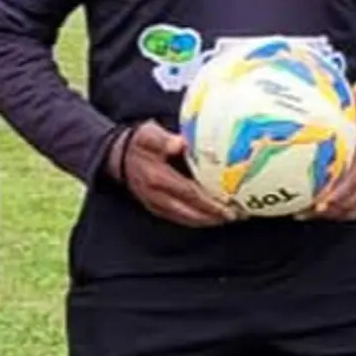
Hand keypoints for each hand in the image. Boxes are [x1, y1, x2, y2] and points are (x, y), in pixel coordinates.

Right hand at [111, 121, 234, 227]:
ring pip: (185, 219)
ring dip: (207, 221)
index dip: (210, 202)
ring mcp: (155, 205)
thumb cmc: (140, 142)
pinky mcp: (156, 208)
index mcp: (158, 178)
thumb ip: (165, 139)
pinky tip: (210, 218)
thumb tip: (181, 143)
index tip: (229, 205)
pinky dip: (196, 220)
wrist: (118, 156)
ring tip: (228, 218)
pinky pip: (179, 218)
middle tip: (237, 215)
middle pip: (190, 212)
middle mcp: (157, 196)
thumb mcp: (149, 134)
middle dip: (214, 216)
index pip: (189, 193)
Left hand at [304, 84, 355, 221]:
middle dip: (326, 208)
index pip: (354, 179)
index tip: (316, 198)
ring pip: (353, 210)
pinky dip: (338, 215)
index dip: (336, 192)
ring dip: (329, 214)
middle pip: (351, 200)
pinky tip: (318, 214)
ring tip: (304, 213)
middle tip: (301, 209)